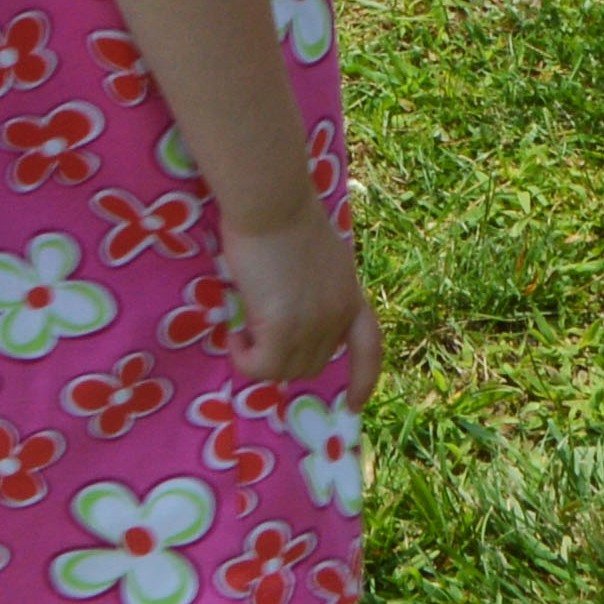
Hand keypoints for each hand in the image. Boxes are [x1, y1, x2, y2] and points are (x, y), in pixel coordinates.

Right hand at [220, 209, 382, 400]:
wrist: (272, 201)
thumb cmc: (283, 213)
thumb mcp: (314, 255)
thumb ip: (313, 285)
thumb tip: (292, 308)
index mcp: (349, 292)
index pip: (369, 347)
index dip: (363, 378)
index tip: (355, 403)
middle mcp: (338, 313)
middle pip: (313, 364)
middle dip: (283, 358)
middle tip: (254, 334)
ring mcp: (313, 324)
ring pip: (285, 370)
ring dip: (260, 358)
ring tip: (242, 330)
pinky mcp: (283, 328)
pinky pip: (261, 367)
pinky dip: (245, 359)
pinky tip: (233, 336)